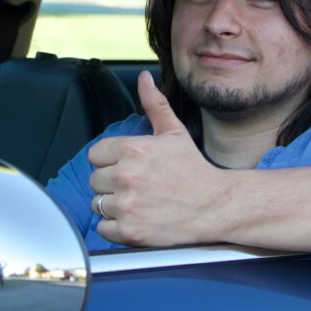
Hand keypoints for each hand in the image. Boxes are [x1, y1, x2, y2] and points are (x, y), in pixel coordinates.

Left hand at [88, 71, 226, 245]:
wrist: (215, 206)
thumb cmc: (194, 170)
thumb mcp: (174, 132)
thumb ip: (154, 104)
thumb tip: (144, 78)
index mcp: (132, 149)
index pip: (95, 155)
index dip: (110, 161)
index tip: (128, 167)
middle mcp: (126, 176)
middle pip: (94, 180)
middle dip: (112, 183)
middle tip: (137, 186)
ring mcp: (127, 205)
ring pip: (97, 204)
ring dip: (113, 205)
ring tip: (139, 202)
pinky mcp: (129, 231)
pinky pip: (103, 228)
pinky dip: (116, 227)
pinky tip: (137, 219)